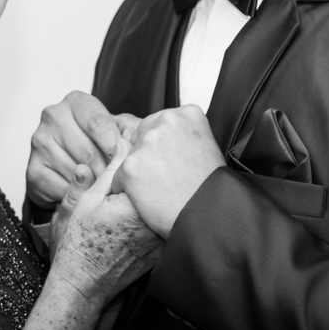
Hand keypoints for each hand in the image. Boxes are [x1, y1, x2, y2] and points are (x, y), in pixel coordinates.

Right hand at [26, 90, 139, 206]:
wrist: (67, 165)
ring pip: (76, 172)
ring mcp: (39, 142)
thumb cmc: (97, 144)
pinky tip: (84, 193)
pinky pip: (62, 188)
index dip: (116, 147)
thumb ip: (130, 133)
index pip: (99, 124)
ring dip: (94, 186)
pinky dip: (77, 195)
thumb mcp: (118, 131)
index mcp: (76, 102)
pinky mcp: (32, 169)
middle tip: (118, 182)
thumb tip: (140, 143)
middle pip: (88, 151)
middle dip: (107, 171)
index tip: (127, 162)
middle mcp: (53, 116)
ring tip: (104, 189)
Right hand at [49, 140, 162, 304]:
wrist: (82, 286)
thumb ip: (108, 171)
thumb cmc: (79, 247)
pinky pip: (166, 222)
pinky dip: (158, 213)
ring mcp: (161, 238)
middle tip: (142, 165)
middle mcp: (154, 222)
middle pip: (162, 186)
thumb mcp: (86, 201)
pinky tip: (141, 214)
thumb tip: (122, 142)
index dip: (144, 156)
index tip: (138, 148)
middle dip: (154, 173)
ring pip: (166, 204)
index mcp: (136, 205)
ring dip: (158, 192)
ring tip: (138, 192)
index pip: (151, 168)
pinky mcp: (163, 249)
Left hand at [113, 106, 224, 237]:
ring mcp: (147, 143)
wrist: (208, 215)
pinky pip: (119, 177)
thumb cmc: (210, 187)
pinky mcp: (131, 166)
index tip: (174, 161)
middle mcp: (166, 122)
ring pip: (130, 156)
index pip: (160, 123)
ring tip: (161, 190)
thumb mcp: (208, 147)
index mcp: (187, 114)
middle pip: (142, 136)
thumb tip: (163, 134)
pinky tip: (149, 200)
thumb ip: (184, 135)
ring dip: (139, 173)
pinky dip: (128, 190)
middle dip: (149, 155)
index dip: (164, 146)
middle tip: (166, 177)